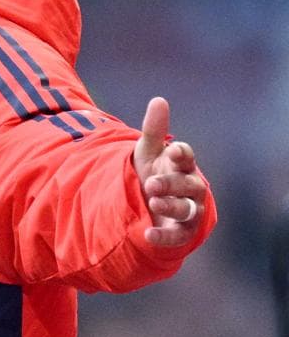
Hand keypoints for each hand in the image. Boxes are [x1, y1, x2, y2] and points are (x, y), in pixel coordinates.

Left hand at [134, 96, 208, 247]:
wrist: (148, 201)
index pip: (186, 157)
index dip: (181, 154)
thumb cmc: (154, 171)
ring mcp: (188, 209)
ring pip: (187, 209)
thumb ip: (154, 130)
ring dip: (172, 206)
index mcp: (181, 165)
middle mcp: (189, 187)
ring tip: (153, 202)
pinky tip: (148, 235)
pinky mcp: (180, 231)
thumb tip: (159, 100)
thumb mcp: (148, 151)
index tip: (173, 150)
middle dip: (171, 183)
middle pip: (188, 184)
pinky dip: (165, 237)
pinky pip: (178, 236)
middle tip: (151, 183)